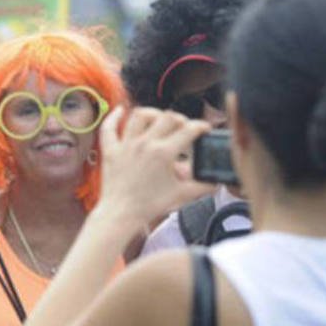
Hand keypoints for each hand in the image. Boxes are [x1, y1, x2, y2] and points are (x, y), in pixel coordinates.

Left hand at [95, 107, 214, 231]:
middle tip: (185, 128)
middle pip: (168, 117)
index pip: (189, 129)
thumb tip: (216, 181)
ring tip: (159, 119)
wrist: (122, 215)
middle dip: (181, 119)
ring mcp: (126, 145)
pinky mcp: (111, 151)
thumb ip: (202, 186)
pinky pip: (109, 128)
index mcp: (164, 153)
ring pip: (140, 115)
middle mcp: (145, 144)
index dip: (201, 126)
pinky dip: (114, 117)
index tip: (204, 129)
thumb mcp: (181, 195)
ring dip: (153, 113)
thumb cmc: (149, 206)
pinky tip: (120, 110)